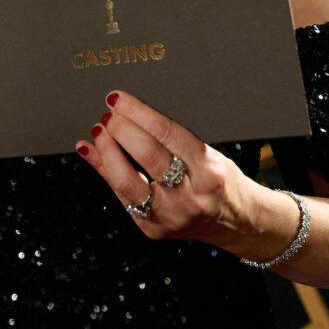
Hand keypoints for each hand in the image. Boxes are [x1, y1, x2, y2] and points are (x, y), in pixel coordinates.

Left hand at [76, 90, 277, 250]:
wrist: (237, 223)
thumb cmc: (221, 182)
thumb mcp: (208, 154)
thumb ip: (172, 140)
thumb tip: (130, 113)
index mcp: (209, 170)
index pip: (168, 133)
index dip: (138, 112)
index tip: (119, 99)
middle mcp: (190, 195)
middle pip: (147, 156)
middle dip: (121, 129)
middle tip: (109, 114)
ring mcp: (170, 216)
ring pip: (126, 182)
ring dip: (106, 152)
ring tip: (99, 131)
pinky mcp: (153, 229)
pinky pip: (121, 196)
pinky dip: (103, 171)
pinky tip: (91, 152)